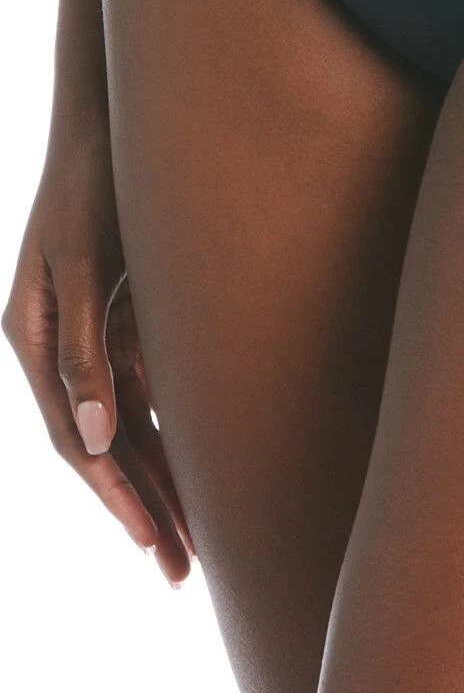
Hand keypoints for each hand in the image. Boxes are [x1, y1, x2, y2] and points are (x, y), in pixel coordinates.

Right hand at [3, 117, 193, 585]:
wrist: (115, 119)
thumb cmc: (97, 181)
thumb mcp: (87, 262)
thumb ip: (87, 348)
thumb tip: (99, 440)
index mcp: (34, 336)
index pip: (76, 438)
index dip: (116, 493)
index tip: (153, 541)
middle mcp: (58, 346)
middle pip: (101, 448)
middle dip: (142, 509)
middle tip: (185, 573)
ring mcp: (88, 335)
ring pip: (125, 428)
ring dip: (159, 483)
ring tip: (196, 545)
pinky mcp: (118, 318)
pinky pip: (143, 394)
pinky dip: (168, 435)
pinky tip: (200, 470)